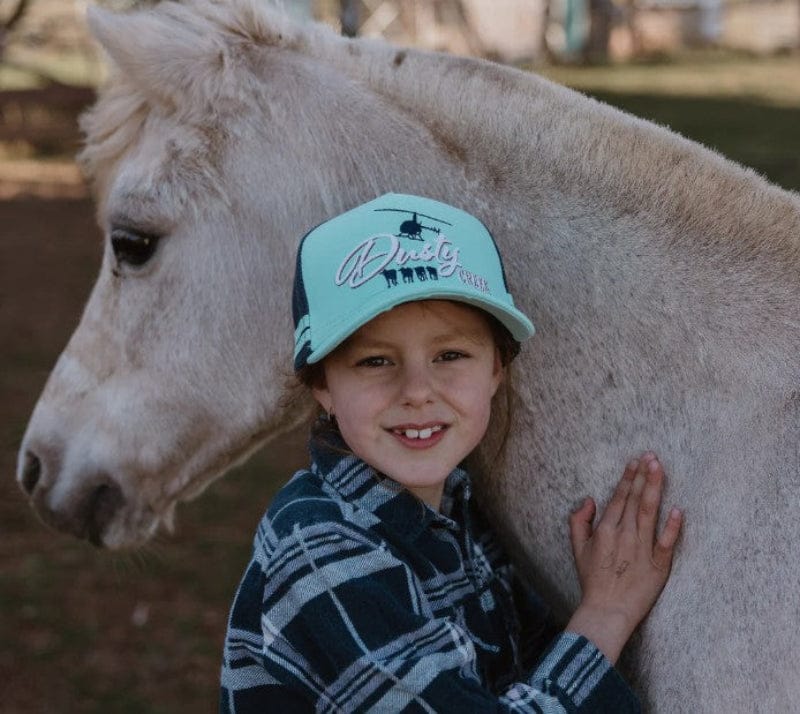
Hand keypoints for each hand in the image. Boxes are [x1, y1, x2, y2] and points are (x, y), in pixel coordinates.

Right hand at [564, 453, 681, 663]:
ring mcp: (642, 550)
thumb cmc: (592, 580)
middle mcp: (624, 535)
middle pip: (636, 500)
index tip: (636, 461)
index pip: (620, 498)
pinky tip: (677, 509)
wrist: (606, 611)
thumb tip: (590, 500)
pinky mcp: (658, 566)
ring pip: (650, 513)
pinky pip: (666, 543)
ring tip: (659, 469)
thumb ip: (579, 521)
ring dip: (655, 489)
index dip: (628, 478)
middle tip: (652, 455)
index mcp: (606, 530)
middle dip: (643, 475)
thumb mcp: (577, 548)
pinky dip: (671, 527)